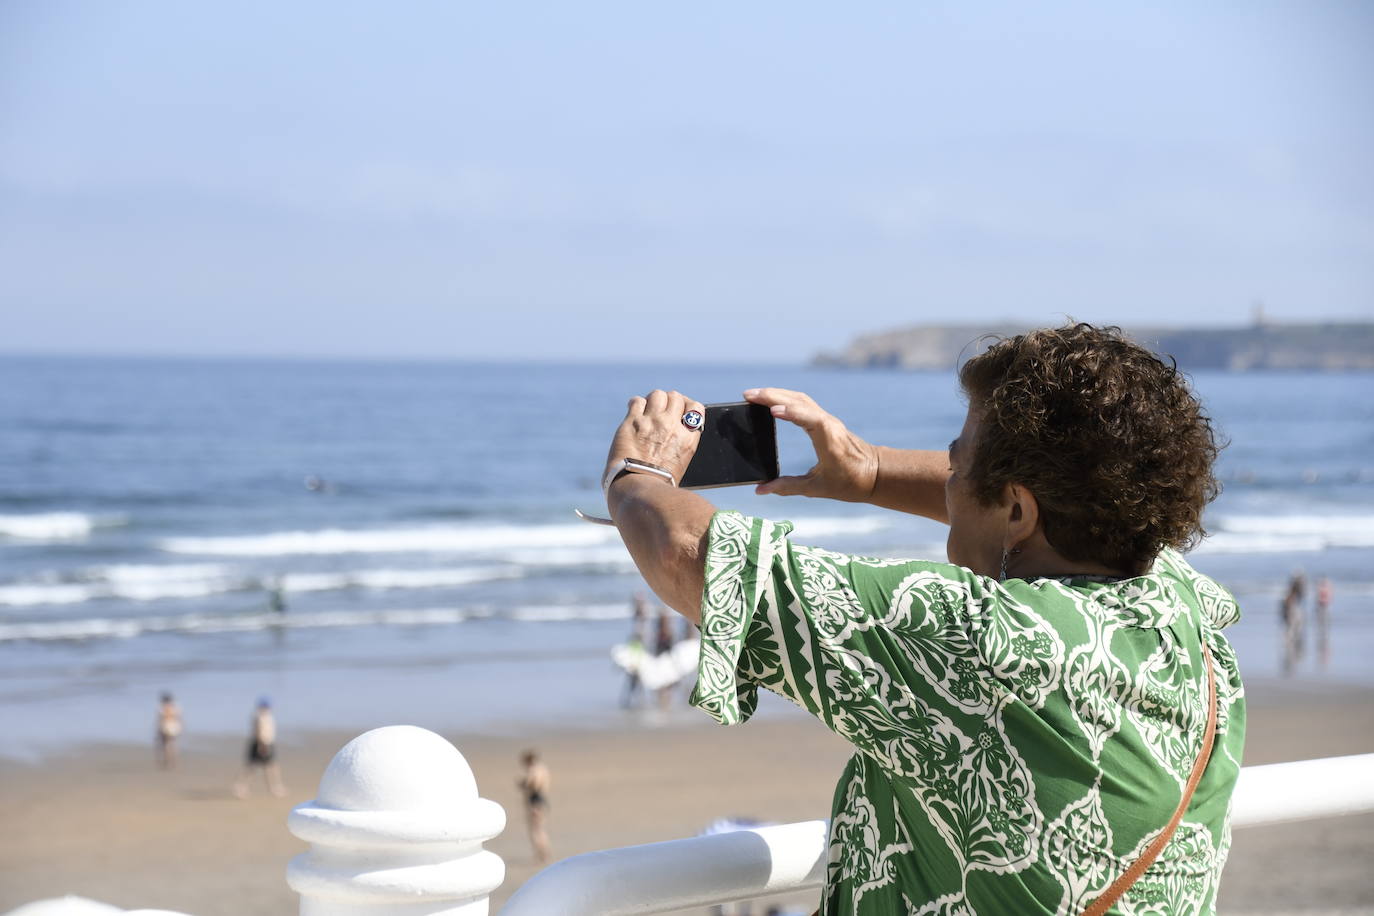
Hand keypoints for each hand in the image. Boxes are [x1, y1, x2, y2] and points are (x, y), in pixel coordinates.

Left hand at [606, 389, 706, 485]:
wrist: (639, 489)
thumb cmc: (659, 483)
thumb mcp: (681, 462)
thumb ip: (679, 443)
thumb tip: (674, 434)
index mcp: (689, 438)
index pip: (696, 408)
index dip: (687, 406)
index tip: (680, 412)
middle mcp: (672, 425)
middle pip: (675, 396)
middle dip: (669, 401)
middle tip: (661, 411)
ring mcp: (652, 421)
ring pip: (657, 394)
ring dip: (653, 401)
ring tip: (647, 412)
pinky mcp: (633, 422)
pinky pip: (637, 401)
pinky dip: (636, 405)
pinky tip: (634, 414)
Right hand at [743, 387, 877, 501]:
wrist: (875, 474)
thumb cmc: (850, 483)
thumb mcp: (816, 488)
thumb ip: (787, 487)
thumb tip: (760, 490)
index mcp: (828, 438)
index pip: (808, 418)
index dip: (790, 412)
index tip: (771, 410)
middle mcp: (828, 424)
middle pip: (799, 401)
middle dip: (772, 395)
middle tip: (747, 394)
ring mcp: (827, 420)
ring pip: (800, 398)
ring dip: (777, 393)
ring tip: (754, 395)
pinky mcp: (825, 421)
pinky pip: (803, 403)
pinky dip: (786, 398)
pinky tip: (772, 401)